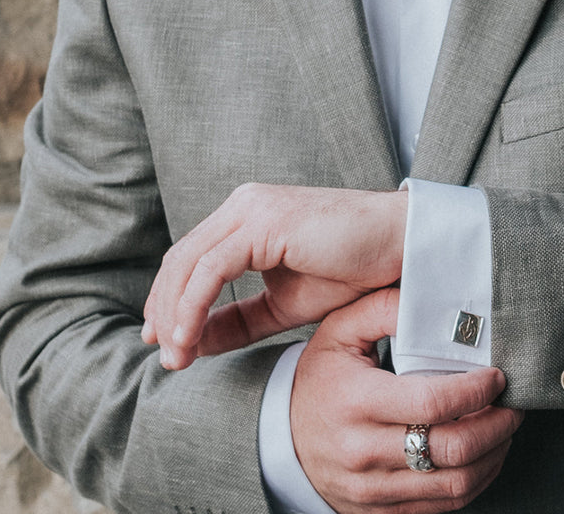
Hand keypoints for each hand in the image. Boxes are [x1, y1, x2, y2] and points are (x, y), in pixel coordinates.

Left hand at [142, 184, 407, 368]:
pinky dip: (193, 306)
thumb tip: (194, 342)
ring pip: (188, 264)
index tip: (164, 343)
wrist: (400, 246)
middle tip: (165, 358)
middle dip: (163, 311)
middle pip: (180, 259)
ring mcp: (251, 209)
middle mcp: (243, 205)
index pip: (190, 258)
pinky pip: (211, 269)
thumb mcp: (285, 304)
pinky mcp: (263, 222)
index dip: (169, 300)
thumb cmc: (354, 270)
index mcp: (246, 216)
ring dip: (174, 315)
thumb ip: (240, 319)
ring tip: (176, 357)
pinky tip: (190, 338)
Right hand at [293, 289, 522, 513]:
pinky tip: (484, 456)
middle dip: (496, 426)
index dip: (475, 391)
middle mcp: (363, 451)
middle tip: (512, 404)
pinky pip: (441, 507)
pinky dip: (474, 482)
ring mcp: (372, 488)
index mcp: (356, 401)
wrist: (281, 436)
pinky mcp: (381, 511)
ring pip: (454, 485)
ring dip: (492, 456)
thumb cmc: (319, 377)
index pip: (431, 404)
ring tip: (504, 428)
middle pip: (450, 450)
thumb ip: (384, 308)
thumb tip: (430, 300)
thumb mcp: (339, 330)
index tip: (497, 376)